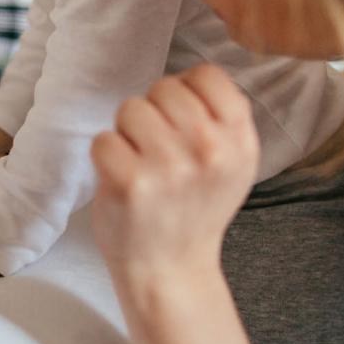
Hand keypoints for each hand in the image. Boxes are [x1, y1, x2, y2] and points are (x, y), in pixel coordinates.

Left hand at [90, 64, 258, 282]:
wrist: (170, 268)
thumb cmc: (194, 208)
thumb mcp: (234, 162)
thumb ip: (222, 117)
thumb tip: (191, 75)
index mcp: (239, 139)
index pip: (206, 74)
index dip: (185, 93)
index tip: (182, 123)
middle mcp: (209, 150)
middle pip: (164, 87)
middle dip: (153, 113)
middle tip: (158, 151)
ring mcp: (169, 167)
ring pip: (131, 108)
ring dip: (127, 133)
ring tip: (141, 165)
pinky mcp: (130, 182)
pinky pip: (104, 139)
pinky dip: (105, 157)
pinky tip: (121, 179)